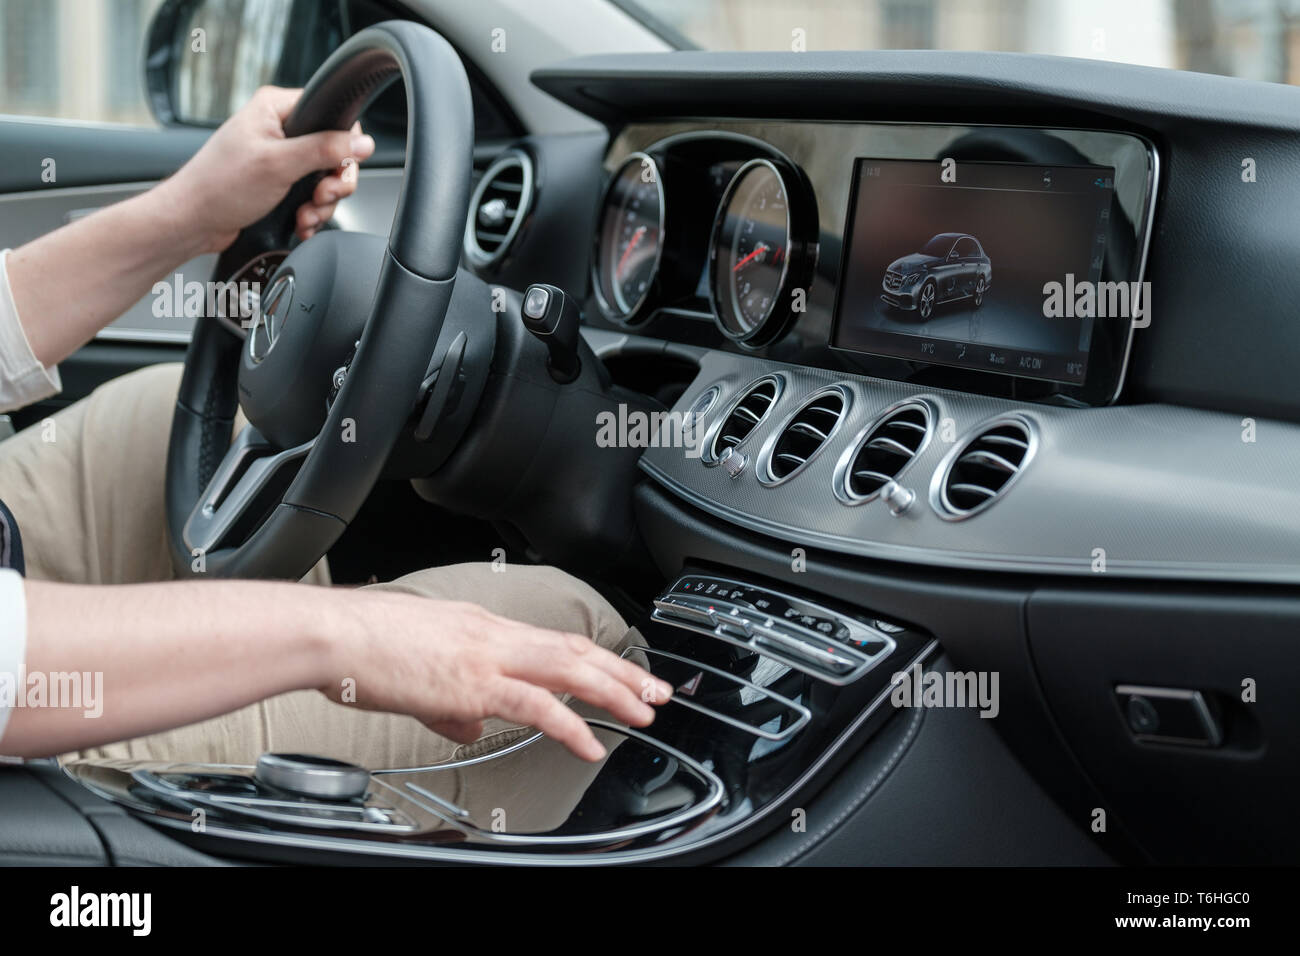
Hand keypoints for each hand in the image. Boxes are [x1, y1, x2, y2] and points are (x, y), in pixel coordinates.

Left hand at [161, 86, 376, 252]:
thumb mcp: (279, 164)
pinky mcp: (279, 181)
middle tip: (320, 196)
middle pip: (335, 152)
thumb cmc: (219, 186)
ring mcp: (280, 156)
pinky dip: (311, 213)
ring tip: (304, 215)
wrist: (193, 221)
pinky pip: (312, 195)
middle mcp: (280, 128)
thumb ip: (324, 150)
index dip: (344, 145)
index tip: (338, 169)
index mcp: (276, 108)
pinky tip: (300, 222)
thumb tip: (362, 143)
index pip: (332, 115)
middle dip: (333, 183)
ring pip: (325, 179)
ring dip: (321, 204)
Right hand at [321, 591, 673, 761]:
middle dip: (622, 671)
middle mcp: (493, 634)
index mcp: (482, 627)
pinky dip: (570, 725)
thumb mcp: (418, 674)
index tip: (622, 672)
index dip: (594, 657)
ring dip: (613, 691)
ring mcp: (486, 654)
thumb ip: (453, 702)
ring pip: (569, 668)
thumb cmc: (363, 648)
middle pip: (575, 649)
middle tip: (656, 691)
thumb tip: (472, 725)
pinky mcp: (472, 681)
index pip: (553, 640)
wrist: (333, 633)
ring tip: (642, 713)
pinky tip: (590, 744)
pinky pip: (535, 704)